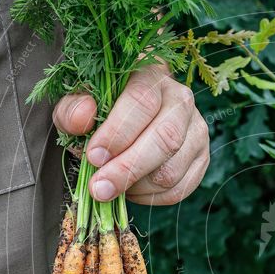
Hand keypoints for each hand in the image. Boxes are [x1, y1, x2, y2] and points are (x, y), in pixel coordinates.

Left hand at [52, 63, 209, 204]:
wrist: (133, 110)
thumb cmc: (102, 104)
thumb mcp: (78, 100)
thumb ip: (72, 108)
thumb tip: (81, 118)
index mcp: (151, 75)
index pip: (143, 102)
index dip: (117, 133)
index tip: (94, 157)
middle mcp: (181, 100)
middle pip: (166, 138)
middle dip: (129, 168)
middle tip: (99, 188)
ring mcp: (197, 130)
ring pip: (173, 170)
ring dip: (137, 187)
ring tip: (112, 186)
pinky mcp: (201, 158)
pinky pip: (180, 189)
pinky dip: (152, 198)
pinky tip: (131, 190)